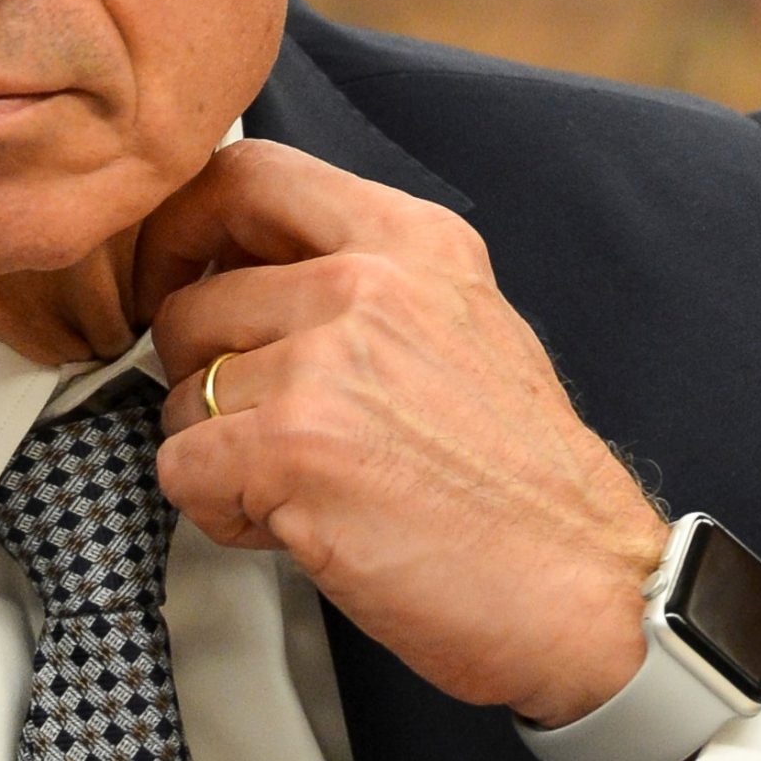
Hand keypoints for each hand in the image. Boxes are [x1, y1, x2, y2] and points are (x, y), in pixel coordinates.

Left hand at [135, 140, 668, 727]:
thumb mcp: (462, 322)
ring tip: (304, 488)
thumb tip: (245, 275)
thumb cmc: (523, 481)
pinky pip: (180, 469)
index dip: (183, 230)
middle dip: (200, 380)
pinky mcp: (291, 447)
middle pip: (190, 303)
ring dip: (220, 458)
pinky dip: (221, 512)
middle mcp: (366, 282)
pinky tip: (296, 525)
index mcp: (409, 239)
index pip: (246, 175)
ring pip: (178, 398)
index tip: (178, 279)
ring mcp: (325, 362)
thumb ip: (362, 279)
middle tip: (261, 429)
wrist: (583, 584)